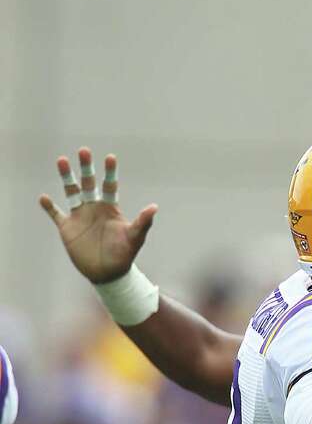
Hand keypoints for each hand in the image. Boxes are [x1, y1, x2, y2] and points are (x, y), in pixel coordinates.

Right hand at [39, 147, 156, 284]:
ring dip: (66, 177)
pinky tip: (44, 198)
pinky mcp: (67, 227)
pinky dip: (50, 207)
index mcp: (110, 208)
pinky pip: (56, 214)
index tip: (110, 157)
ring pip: (71, 192)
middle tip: (84, 150)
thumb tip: (154, 207)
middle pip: (88, 183)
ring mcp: (79, 216)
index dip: (110, 172)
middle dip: (86, 168)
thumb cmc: (124, 254)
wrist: (109, 273)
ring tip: (61, 160)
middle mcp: (94, 208)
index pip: (110, 186)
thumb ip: (143, 222)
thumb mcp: (135, 237)